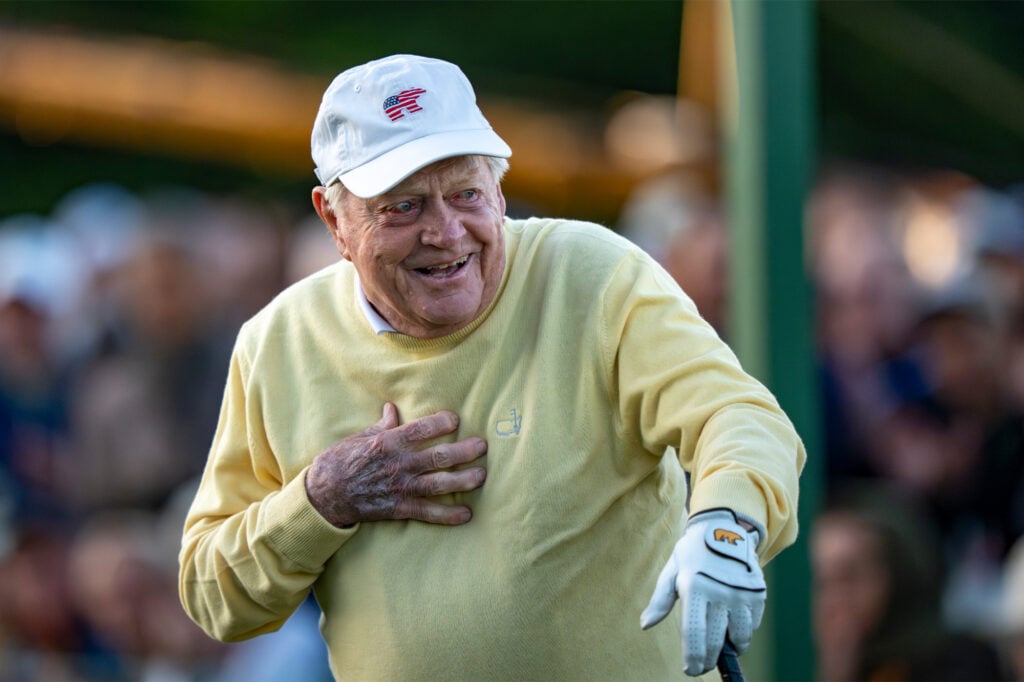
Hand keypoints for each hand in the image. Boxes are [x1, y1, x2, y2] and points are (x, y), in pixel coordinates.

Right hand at [305, 403, 486, 526]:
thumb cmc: (340, 461)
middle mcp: (398, 464)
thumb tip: (393, 408)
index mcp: (388, 442)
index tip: (456, 420)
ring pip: (439, 483)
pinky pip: (428, 512)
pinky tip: (466, 514)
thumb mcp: (359, 437)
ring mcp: (400, 487)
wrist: (324, 495)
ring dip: (463, 480)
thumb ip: (381, 424)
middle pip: (438, 456)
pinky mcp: (399, 508)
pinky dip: (448, 515)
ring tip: (482, 476)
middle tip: (482, 446)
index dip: (441, 423)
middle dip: (464, 451)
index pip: (421, 429)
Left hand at [641, 508, 765, 675]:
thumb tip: (645, 625)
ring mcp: (741, 592)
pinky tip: (733, 627)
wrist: (724, 527)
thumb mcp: (672, 571)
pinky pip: (752, 624)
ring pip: (739, 637)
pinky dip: (744, 631)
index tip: (690, 670)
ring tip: (720, 647)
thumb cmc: (693, 553)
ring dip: (730, 648)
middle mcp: (719, 591)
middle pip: (715, 640)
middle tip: (700, 667)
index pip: (694, 633)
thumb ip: (660, 600)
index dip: (692, 657)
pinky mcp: (757, 592)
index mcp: (694, 586)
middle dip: (707, 660)